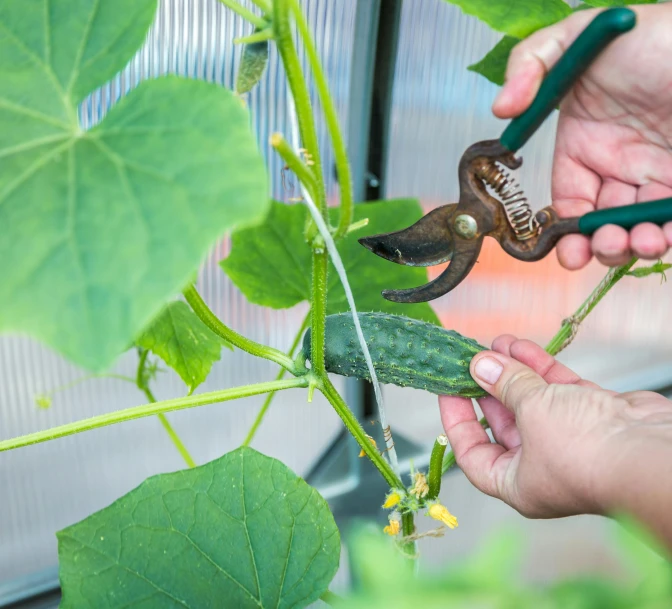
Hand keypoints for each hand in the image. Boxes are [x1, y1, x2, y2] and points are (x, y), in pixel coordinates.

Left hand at [439, 336, 671, 522]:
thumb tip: (480, 365)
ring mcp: (569, 440)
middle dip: (487, 386)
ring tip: (494, 343)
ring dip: (512, 371)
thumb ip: (504, 384)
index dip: (456, 421)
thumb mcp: (531, 412)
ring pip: (531, 401)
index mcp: (517, 483)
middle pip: (502, 423)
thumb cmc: (584, 450)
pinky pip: (558, 390)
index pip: (473, 454)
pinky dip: (540, 368)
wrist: (650, 453)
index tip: (447, 389)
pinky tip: (520, 346)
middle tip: (471, 358)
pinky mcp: (593, 417)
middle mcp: (541, 465)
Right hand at [494, 5, 671, 269]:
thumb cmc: (647, 33)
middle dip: (604, 246)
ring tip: (646, 241)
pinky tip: (667, 234)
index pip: (570, 201)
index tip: (570, 250)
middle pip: (604, 223)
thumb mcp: (575, 36)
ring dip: (638, 245)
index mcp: (584, 144)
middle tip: (610, 246)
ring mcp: (659, 171)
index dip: (567, 232)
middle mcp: (620, 164)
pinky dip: (671, 233)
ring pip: (641, 226)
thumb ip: (529, 65)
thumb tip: (501, 110)